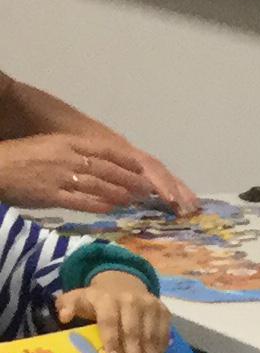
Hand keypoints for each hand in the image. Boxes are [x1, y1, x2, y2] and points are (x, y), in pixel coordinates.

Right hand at [0, 131, 152, 213]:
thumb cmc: (19, 156)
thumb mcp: (48, 145)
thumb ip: (71, 151)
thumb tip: (92, 160)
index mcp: (66, 143)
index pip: (103, 150)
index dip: (124, 159)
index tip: (140, 166)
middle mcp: (67, 158)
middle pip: (106, 168)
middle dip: (129, 178)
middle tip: (147, 188)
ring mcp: (60, 177)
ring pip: (98, 185)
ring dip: (119, 192)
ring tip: (135, 199)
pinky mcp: (51, 195)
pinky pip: (80, 201)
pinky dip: (98, 204)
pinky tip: (112, 209)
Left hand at [56, 272, 169, 352]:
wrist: (124, 282)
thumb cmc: (98, 300)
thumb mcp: (79, 298)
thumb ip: (68, 305)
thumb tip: (64, 317)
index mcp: (108, 299)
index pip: (109, 321)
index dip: (111, 340)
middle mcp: (132, 301)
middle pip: (133, 331)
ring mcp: (150, 306)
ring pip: (151, 335)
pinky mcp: (164, 311)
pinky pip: (164, 335)